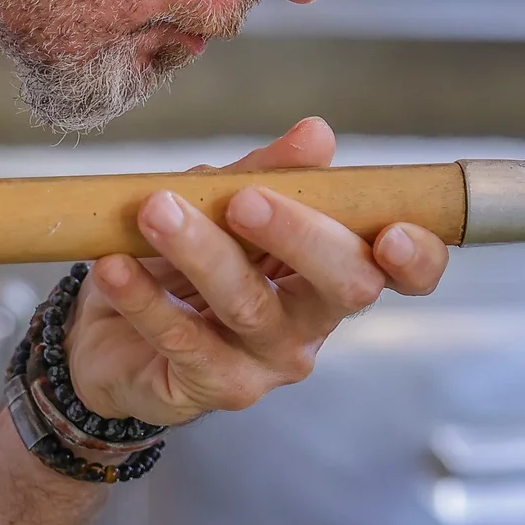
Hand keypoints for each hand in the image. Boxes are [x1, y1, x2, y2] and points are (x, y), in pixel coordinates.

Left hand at [63, 117, 448, 424]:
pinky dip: (145, 298)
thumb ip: (267, 172)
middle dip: (299, 236)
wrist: (106, 337)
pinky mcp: (214, 389)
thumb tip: (318, 135)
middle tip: (244, 201)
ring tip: (155, 210)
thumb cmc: (182, 263)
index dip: (418, 257)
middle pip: (345, 286)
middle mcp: (317, 321)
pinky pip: (182, 340)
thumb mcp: (223, 203)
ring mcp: (270, 362)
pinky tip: (116, 264)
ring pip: (251, 306)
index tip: (393, 232)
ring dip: (202, 252)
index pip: (409, 273)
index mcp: (337, 271)